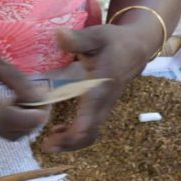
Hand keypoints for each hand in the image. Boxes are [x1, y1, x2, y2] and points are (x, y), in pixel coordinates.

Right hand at [0, 45, 47, 140]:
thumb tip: (40, 98)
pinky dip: (10, 121)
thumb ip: (16, 80)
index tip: (46, 103)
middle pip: (15, 134)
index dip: (35, 117)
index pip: (14, 121)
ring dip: (22, 122)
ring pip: (8, 134)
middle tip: (39, 101)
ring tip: (23, 99)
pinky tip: (8, 102)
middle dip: (32, 122)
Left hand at [40, 24, 157, 151]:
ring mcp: (103, 109)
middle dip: (68, 144)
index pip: (90, 117)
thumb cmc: (114, 42)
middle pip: (89, 134)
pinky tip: (58, 131)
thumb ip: (78, 39)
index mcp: (101, 88)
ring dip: (70, 143)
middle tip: (45, 146)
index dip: (74, 132)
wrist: (135, 49)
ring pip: (89, 135)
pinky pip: (90, 130)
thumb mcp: (97, 36)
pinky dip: (74, 135)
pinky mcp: (101, 110)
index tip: (55, 138)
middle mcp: (103, 103)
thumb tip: (58, 35)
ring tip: (49, 142)